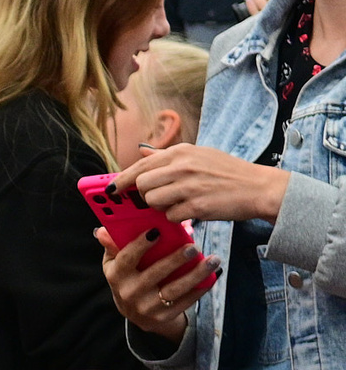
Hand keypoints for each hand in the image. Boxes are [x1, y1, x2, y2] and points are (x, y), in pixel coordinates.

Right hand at [97, 226, 217, 339]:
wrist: (136, 314)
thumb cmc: (128, 279)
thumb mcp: (116, 264)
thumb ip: (114, 246)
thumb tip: (103, 231)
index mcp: (116, 275)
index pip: (127, 258)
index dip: (140, 245)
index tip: (157, 231)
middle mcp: (129, 292)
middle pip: (154, 274)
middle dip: (175, 259)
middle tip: (193, 247)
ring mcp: (146, 307)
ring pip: (174, 289)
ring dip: (196, 274)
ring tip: (212, 260)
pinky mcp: (163, 317)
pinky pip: (185, 302)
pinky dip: (201, 289)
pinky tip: (213, 276)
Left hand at [117, 143, 289, 225]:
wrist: (259, 187)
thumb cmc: (227, 172)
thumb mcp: (198, 155)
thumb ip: (168, 156)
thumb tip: (142, 151)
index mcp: (181, 152)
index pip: (140, 166)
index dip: (121, 180)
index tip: (109, 190)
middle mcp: (183, 166)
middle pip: (142, 185)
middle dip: (146, 195)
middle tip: (160, 198)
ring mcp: (190, 186)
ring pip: (153, 201)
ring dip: (161, 207)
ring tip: (179, 203)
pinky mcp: (197, 206)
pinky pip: (170, 216)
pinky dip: (177, 217)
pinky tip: (191, 210)